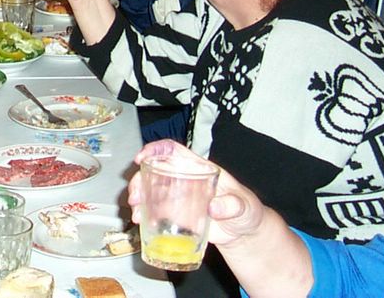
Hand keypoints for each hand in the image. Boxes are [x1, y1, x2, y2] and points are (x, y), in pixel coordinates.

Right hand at [128, 141, 268, 247]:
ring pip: (151, 191)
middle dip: (140, 180)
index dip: (155, 149)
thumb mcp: (244, 205)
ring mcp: (179, 198)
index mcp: (199, 169)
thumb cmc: (247, 211)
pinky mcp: (177, 216)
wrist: (244, 234)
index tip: (142, 158)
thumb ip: (232, 205)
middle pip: (155, 171)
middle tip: (136, 196)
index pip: (173, 151)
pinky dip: (146, 215)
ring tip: (137, 213)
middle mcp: (185, 180)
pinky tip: (143, 222)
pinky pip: (157, 211)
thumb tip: (214, 207)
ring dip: (139, 199)